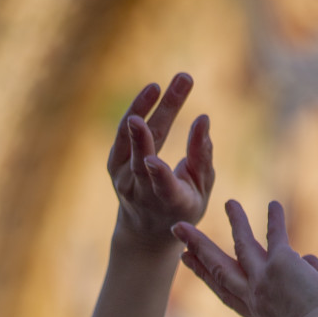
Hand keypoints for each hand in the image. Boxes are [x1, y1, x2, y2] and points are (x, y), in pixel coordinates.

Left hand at [108, 75, 213, 253]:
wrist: (144, 230)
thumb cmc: (181, 208)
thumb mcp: (199, 190)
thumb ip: (201, 158)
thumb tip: (203, 119)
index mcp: (166, 203)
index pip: (160, 187)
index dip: (158, 173)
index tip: (153, 158)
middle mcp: (140, 192)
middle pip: (145, 154)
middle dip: (163, 116)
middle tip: (181, 85)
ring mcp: (123, 179)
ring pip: (131, 140)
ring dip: (146, 109)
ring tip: (160, 85)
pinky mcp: (114, 164)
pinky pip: (123, 133)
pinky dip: (137, 111)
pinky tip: (154, 90)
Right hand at [172, 199, 317, 316]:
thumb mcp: (308, 312)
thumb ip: (305, 282)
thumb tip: (310, 259)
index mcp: (257, 315)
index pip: (226, 291)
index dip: (206, 275)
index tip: (190, 261)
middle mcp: (253, 298)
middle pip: (218, 270)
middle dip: (198, 250)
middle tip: (179, 231)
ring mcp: (263, 281)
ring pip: (241, 247)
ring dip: (236, 223)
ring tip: (229, 202)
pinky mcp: (280, 265)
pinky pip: (276, 236)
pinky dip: (275, 219)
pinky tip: (274, 204)